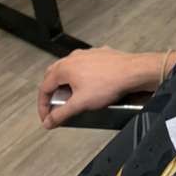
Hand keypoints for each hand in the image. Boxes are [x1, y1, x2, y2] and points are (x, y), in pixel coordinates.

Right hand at [37, 46, 161, 128]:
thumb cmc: (109, 83)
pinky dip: (81, 76)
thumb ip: (61, 114)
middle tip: (54, 106)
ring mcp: (87, 54)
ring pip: (69, 68)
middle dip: (51, 92)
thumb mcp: (80, 104)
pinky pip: (85, 65)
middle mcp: (74, 57)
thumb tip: (49, 121)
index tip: (47, 117)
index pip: (44, 88)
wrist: (133, 72)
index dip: (43, 105)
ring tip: (71, 97)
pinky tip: (89, 86)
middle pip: (54, 75)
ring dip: (65, 83)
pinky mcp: (100, 54)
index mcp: (64, 68)